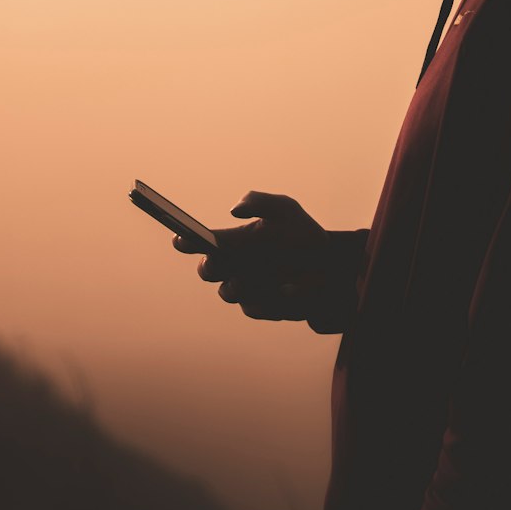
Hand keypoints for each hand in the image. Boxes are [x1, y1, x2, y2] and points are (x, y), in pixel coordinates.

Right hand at [173, 190, 329, 320]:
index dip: (187, 241)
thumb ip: (260, 201)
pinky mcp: (261, 307)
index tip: (181, 238)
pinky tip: (286, 289)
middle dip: (210, 266)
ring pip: (228, 292)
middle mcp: (234, 266)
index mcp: (234, 241)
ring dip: (236, 285)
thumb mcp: (285, 209)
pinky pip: (254, 307)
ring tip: (246, 278)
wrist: (329, 263)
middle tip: (217, 259)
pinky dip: (267, 300)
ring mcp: (246, 288)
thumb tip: (235, 209)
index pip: (202, 242)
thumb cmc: (301, 232)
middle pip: (208, 270)